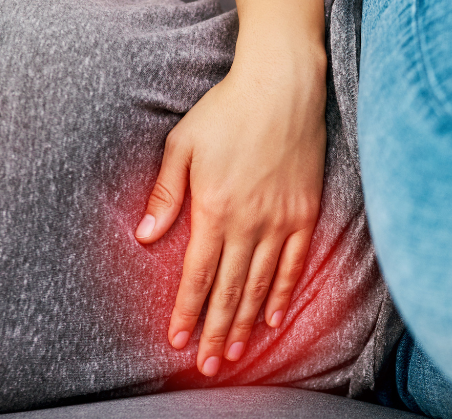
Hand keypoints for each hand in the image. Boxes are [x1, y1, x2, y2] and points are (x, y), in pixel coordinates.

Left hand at [135, 46, 326, 376]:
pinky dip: (282, 293)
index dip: (186, 310)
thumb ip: (166, 193)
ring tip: (234, 352)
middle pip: (229, 289)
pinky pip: (293, 263)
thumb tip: (146, 235)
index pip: (197, 274)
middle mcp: (248, 222)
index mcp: (213, 208)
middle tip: (207, 365)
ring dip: (245, 322)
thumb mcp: (181, 145)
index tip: (178, 340)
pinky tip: (272, 317)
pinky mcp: (304, 212)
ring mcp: (280, 220)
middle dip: (214, 330)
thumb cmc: (226, 111)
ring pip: (260, 284)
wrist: (282, 86)